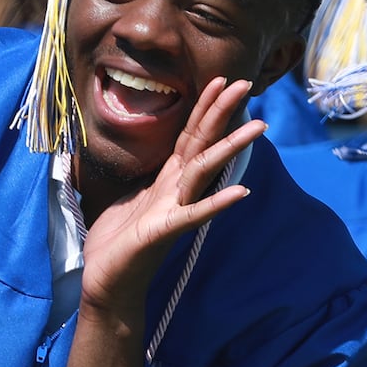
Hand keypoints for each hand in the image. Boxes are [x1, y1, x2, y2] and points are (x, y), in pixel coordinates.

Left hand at [80, 77, 264, 315]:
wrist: (107, 285)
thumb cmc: (116, 243)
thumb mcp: (126, 197)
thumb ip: (141, 174)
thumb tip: (139, 151)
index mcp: (166, 180)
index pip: (189, 135)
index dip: (203, 107)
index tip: (219, 80)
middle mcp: (175, 191)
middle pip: (202, 143)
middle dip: (222, 112)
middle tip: (246, 82)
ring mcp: (173, 210)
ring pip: (204, 171)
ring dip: (230, 148)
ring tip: (258, 127)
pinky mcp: (163, 232)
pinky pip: (193, 215)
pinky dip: (216, 204)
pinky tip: (241, 193)